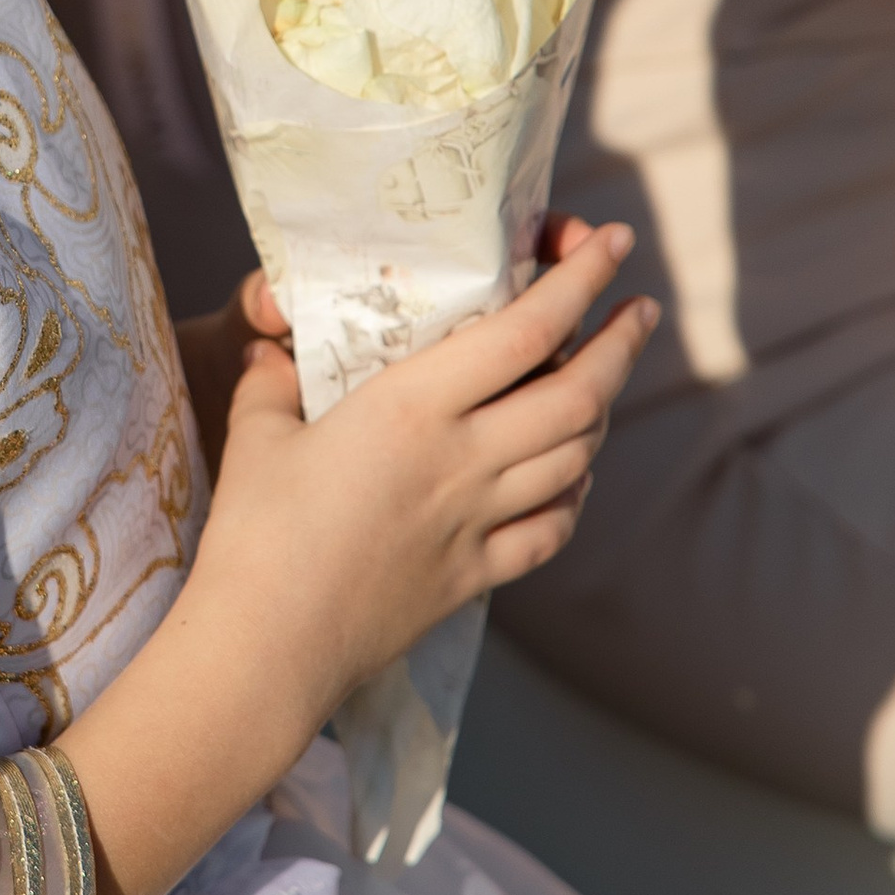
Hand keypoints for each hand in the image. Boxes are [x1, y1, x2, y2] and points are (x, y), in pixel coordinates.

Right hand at [193, 218, 653, 749]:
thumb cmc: (255, 537)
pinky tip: (573, 476)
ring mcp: (478, 523)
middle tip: (639, 308)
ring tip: (604, 379)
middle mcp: (464, 461)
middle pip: (578, 392)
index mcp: (413, 409)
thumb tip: (271, 348)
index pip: (526, 330)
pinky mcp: (475, 576)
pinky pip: (553, 526)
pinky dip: (576, 493)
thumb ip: (273, 380)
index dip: (581, 280)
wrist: (268, 650)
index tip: (613, 244)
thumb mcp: (256, 434)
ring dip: (603, 410)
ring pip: (576, 456)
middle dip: (620, 342)